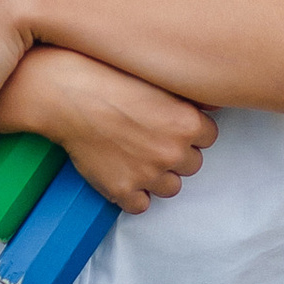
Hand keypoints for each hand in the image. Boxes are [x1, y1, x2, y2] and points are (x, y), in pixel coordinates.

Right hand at [18, 50, 217, 215]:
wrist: (68, 94)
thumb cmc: (109, 78)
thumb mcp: (158, 77)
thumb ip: (191, 96)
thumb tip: (216, 104)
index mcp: (188, 123)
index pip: (208, 138)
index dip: (188, 132)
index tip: (170, 125)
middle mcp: (173, 151)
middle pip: (191, 165)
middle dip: (174, 155)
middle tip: (149, 139)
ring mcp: (148, 174)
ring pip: (170, 188)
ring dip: (157, 177)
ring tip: (134, 156)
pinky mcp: (123, 190)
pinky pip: (140, 206)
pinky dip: (131, 195)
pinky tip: (120, 173)